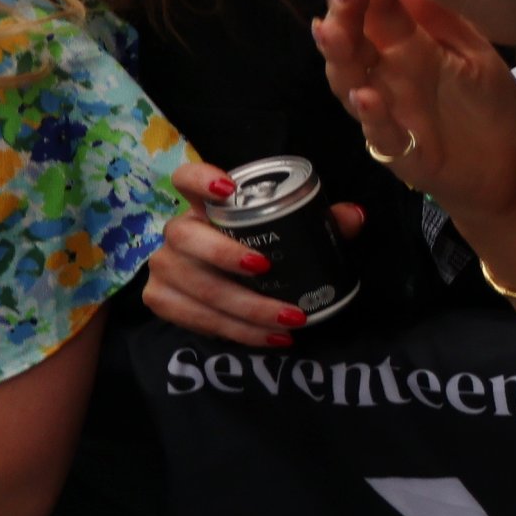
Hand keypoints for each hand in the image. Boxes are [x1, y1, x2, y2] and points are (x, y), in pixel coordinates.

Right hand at [145, 156, 366, 345]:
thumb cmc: (263, 247)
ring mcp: (164, 267)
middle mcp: (178, 232)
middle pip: (186, 237)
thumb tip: (354, 216)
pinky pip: (194, 318)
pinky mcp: (160, 300)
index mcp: (206, 205)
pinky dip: (236, 331)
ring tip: (289, 319)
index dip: (200, 178)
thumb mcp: (292, 231)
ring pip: (195, 285)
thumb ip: (321, 219)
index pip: (186, 178)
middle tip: (266, 269)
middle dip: (225, 255)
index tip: (227, 189)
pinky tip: (269, 337)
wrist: (229, 285)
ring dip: (244, 307)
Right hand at [319, 0, 515, 225]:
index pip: (379, 9)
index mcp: (406, 49)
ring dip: (339, 58)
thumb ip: (444, 17)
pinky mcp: (402, 152)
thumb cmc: (485, 106)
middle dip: (343, 13)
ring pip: (349, 84)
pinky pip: (380, 134)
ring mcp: (389, 115)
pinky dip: (372, 115)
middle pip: (352, 42)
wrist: (508, 166)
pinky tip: (368, 95)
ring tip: (331, 31)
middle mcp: (388, 78)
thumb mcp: (472, 52)